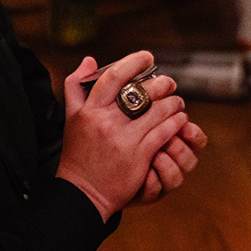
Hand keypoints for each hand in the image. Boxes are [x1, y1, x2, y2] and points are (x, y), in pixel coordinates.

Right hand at [54, 52, 204, 219]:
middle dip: (161, 84)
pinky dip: (176, 122)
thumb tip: (88, 60)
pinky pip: (165, 130)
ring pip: (158, 110)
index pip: (113, 77)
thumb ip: (75, 86)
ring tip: (177, 103)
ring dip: (173, 103)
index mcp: (89, 110)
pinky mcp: (140, 154)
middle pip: (141, 91)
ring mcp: (124, 138)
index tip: (147, 57)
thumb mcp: (70, 117)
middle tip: (169, 83)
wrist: (83, 192)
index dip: (133, 62)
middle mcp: (105, 121)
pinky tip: (179, 120)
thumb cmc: (78, 155)